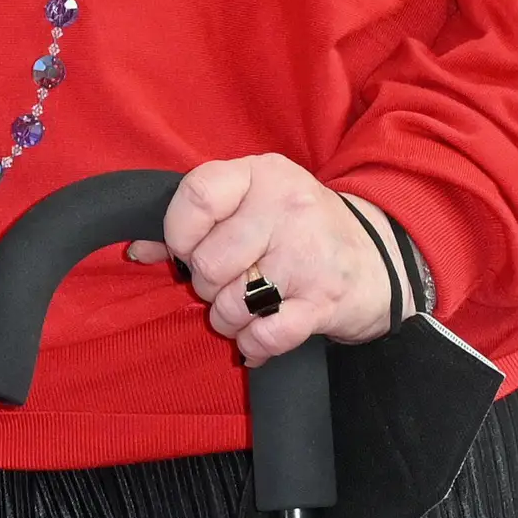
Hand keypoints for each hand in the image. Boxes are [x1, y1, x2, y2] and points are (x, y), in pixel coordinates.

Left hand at [123, 153, 391, 362]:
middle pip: (208, 262)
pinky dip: (253, 343)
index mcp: (262, 174)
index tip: (186, 249)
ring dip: (227, 318)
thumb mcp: (251, 204)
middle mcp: (286, 208)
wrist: (380, 259)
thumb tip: (137, 249)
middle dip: (206, 284)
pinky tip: (256, 337)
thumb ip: (194, 221)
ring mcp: (308, 255)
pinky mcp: (325, 300)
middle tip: (225, 283)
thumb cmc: (299, 229)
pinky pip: (265, 334)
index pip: (195, 196)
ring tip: (241, 309)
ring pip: (231, 302)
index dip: (178, 233)